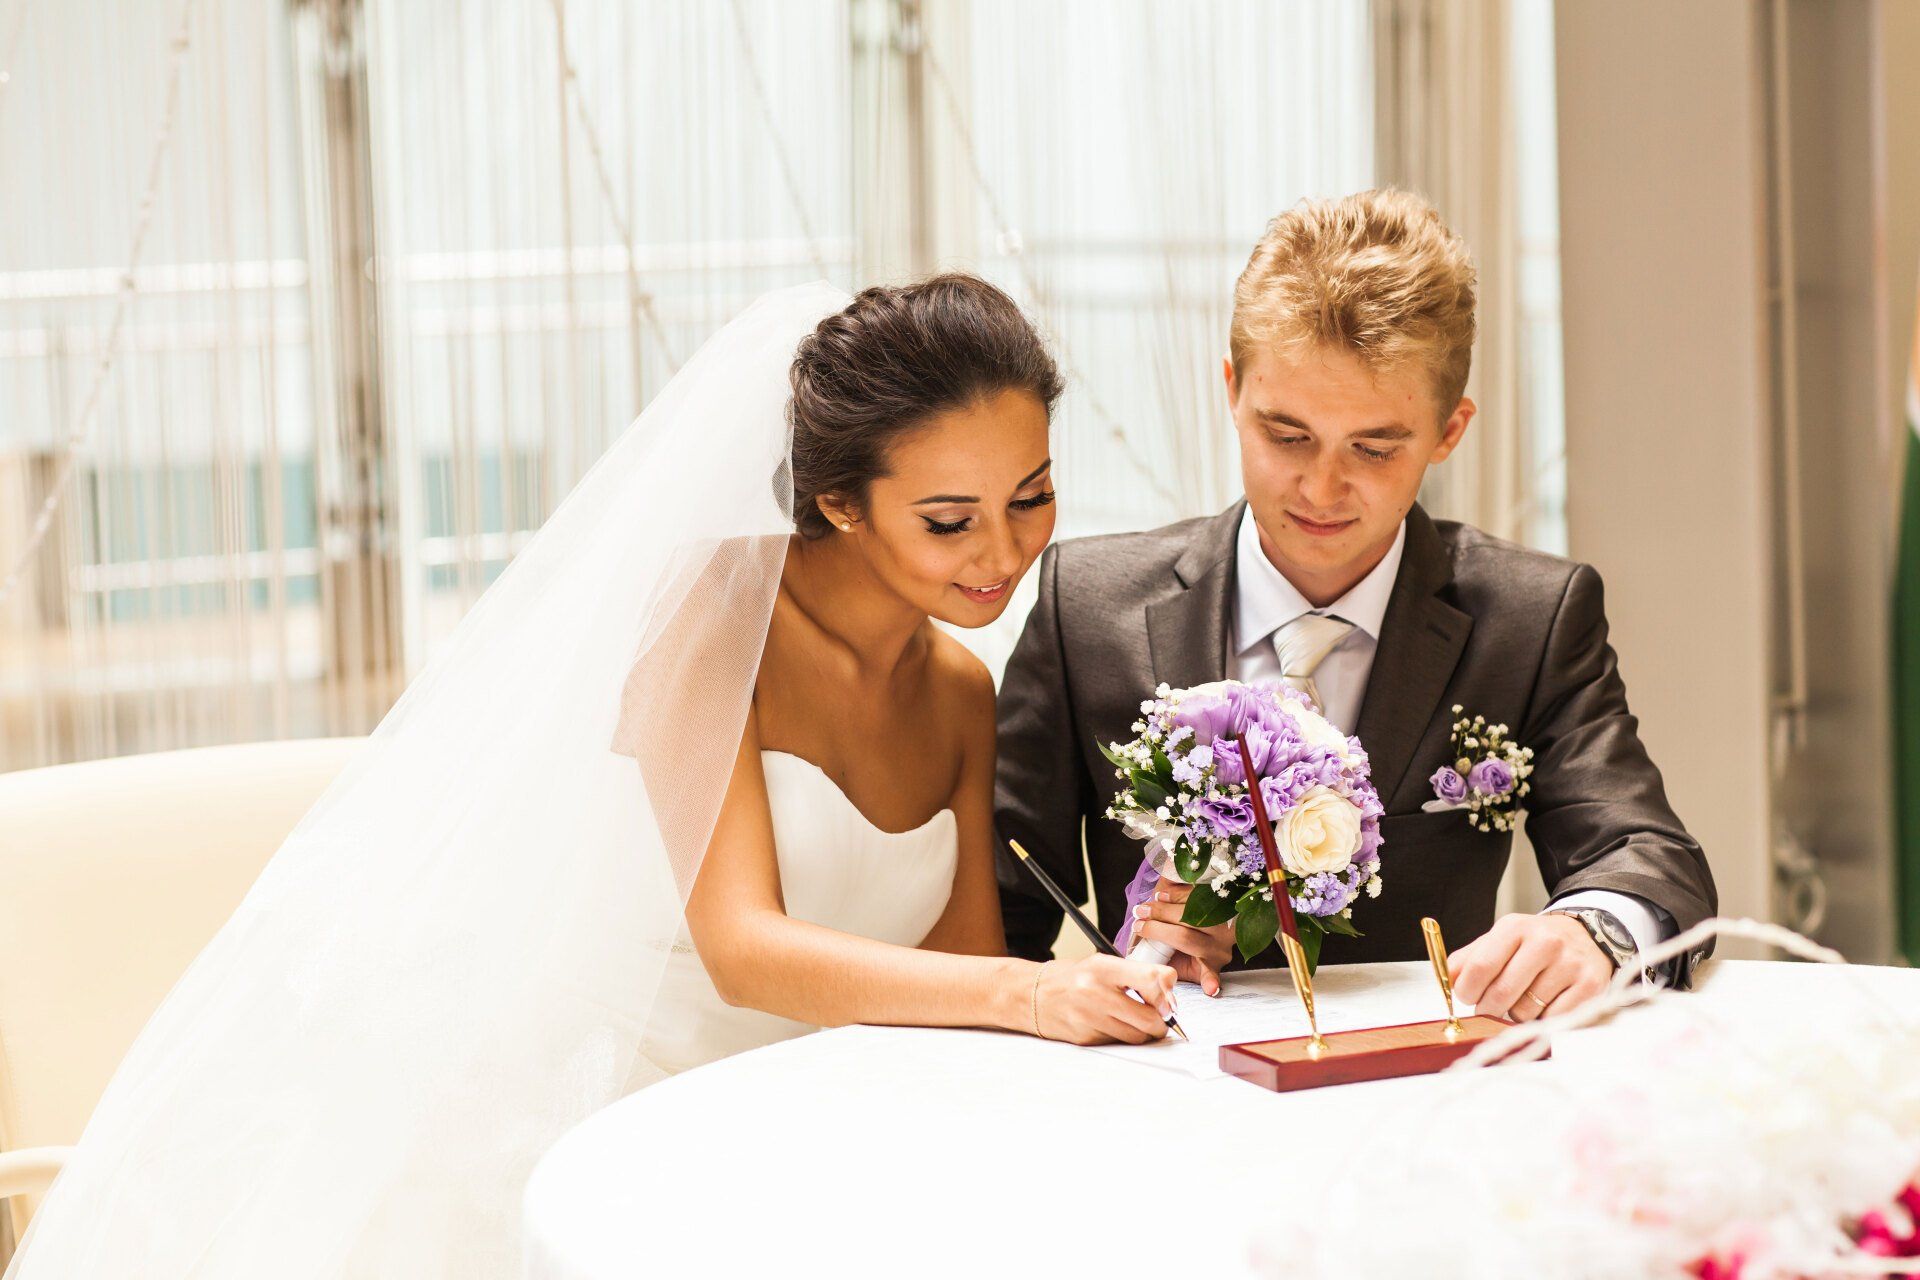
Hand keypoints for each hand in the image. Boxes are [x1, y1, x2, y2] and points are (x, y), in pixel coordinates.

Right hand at [1031, 955, 1175, 1044]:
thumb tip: (1171, 992)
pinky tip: (1110, 1026)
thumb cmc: (1072, 978)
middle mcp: (1095, 992)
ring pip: (1137, 1036)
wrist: (1030, 995)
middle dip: (1160, 1022)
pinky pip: (1118, 1044)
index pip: (1151, 979)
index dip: (1166, 995)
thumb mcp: (1102, 964)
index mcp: (1102, 967)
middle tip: (1158, 1018)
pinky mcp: (1084, 1038)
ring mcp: (1088, 1018)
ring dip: (1143, 1033)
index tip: (1168, 1002)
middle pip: (1149, 1018)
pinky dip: (1122, 1038)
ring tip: (1132, 1021)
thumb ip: (1137, 974)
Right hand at [1130, 877, 1230, 995]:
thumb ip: (1171, 962)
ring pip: (1189, 913)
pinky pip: (1194, 894)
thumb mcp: (1187, 959)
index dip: (1210, 982)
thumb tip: (1142, 960)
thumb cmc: (1193, 938)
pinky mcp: (1222, 898)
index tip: (1211, 990)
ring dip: (1163, 909)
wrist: (1214, 910)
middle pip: (1184, 937)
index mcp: (1211, 961)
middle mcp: (1220, 941)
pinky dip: (1175, 894)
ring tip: (1145, 908)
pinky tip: (1162, 896)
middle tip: (1138, 923)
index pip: (1211, 974)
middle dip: (1157, 929)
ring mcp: (1223, 919)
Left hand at [1448, 912, 1612, 1021]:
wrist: (1588, 935)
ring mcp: (1569, 965)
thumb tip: (1446, 980)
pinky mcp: (1590, 986)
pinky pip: (1552, 1020)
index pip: (1481, 966)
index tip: (1466, 997)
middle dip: (1488, 1009)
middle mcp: (1545, 943)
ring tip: (1524, 1000)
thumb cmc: (1536, 943)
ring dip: (1517, 1015)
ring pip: (1526, 1011)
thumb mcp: (1502, 939)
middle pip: (1502, 993)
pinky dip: (1542, 1021)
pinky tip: (1545, 1005)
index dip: (1467, 990)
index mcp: (1515, 928)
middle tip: (1489, 1008)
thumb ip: (1470, 958)